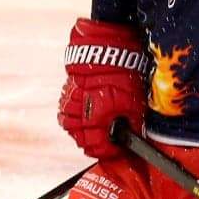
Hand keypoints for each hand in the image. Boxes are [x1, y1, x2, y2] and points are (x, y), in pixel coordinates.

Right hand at [56, 18, 150, 158]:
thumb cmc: (124, 73)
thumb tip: (132, 136)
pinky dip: (72, 115)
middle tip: (103, 142)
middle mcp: (80, 112)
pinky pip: (65, 110)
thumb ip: (131, 122)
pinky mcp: (67, 89)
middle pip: (80, 139)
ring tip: (91, 130)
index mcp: (97, 117)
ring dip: (80, 131)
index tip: (115, 150)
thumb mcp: (134, 100)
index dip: (108, 151)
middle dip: (92, 143)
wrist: (107, 47)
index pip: (98, 146)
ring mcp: (70, 100)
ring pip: (69, 126)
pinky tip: (82, 113)